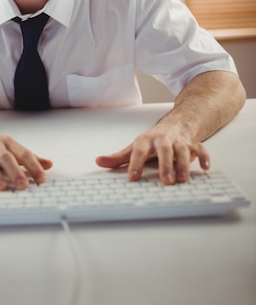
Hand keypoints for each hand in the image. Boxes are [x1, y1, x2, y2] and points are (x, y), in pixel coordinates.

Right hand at [0, 126, 52, 189]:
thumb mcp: (10, 148)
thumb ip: (28, 158)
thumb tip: (49, 164)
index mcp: (8, 142)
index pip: (24, 154)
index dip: (34, 166)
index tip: (42, 179)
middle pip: (6, 157)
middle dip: (15, 171)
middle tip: (23, 185)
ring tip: (1, 186)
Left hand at [95, 125, 209, 184]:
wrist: (175, 124)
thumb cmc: (153, 140)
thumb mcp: (134, 147)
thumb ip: (118, 158)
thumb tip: (98, 161)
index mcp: (147, 141)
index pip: (139, 152)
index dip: (135, 164)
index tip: (132, 178)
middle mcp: (164, 140)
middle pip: (165, 150)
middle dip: (165, 164)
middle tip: (166, 181)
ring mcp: (179, 142)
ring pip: (184, 150)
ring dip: (184, 164)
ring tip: (183, 179)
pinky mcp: (193, 144)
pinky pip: (201, 148)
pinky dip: (204, 157)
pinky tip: (205, 168)